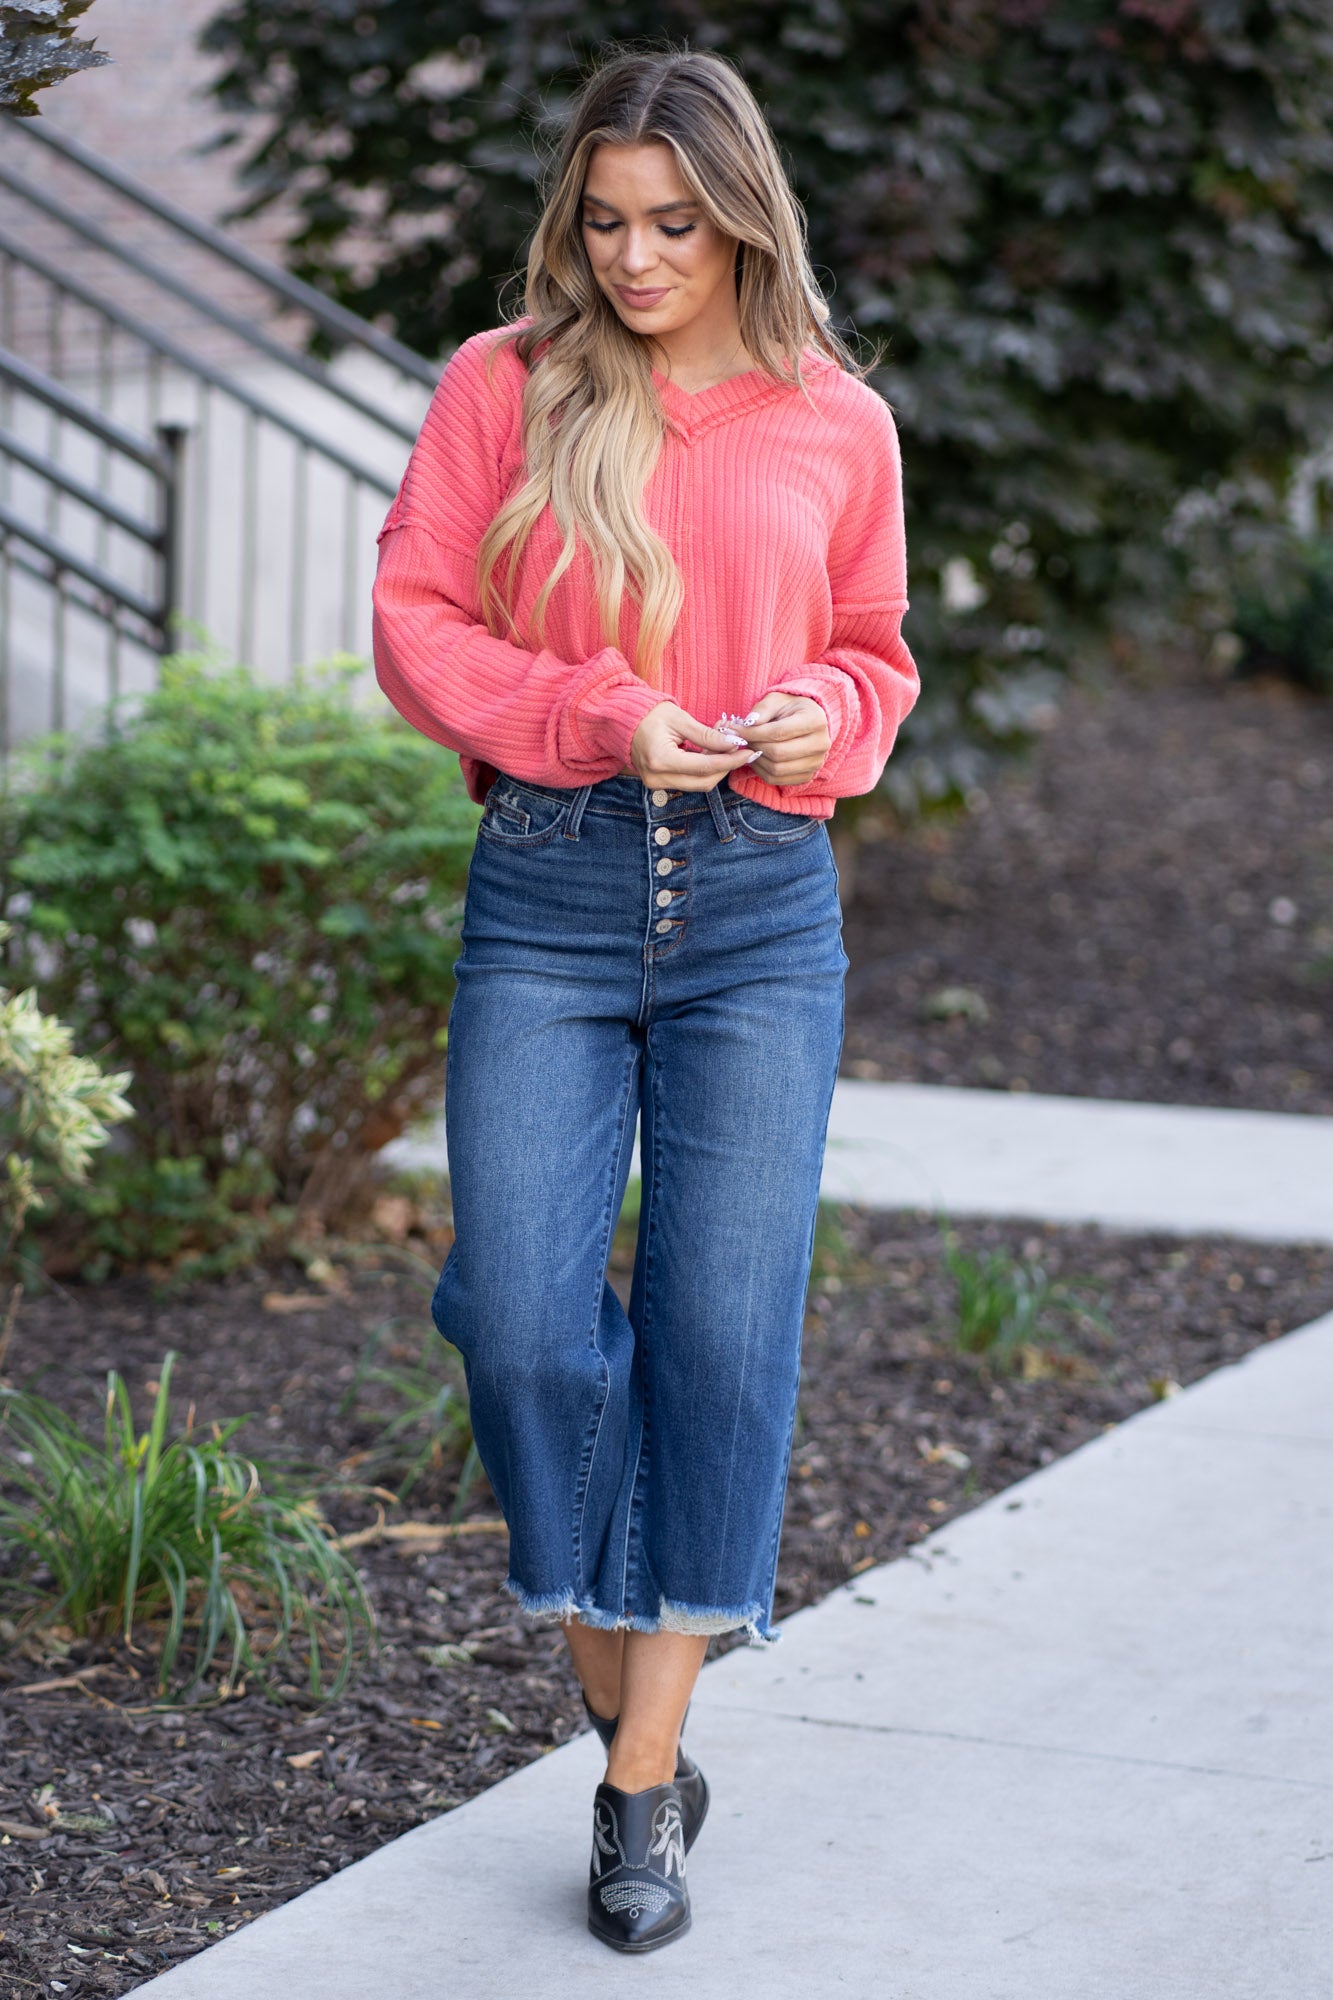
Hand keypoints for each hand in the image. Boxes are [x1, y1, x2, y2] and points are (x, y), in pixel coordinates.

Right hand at [629, 702, 760, 793]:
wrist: (624, 721)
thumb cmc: (650, 714)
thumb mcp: (681, 719)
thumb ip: (707, 735)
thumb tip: (733, 744)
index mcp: (661, 760)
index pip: (705, 767)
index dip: (730, 761)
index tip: (748, 752)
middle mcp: (657, 778)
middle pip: (704, 782)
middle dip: (726, 767)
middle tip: (740, 750)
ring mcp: (656, 784)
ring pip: (698, 785)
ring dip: (715, 770)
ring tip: (725, 750)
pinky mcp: (658, 784)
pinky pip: (688, 782)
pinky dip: (703, 771)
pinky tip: (710, 755)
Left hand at [732, 692, 829, 785]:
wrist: (808, 720)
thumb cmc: (790, 708)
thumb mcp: (777, 699)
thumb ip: (762, 709)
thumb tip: (748, 723)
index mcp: (815, 721)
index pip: (779, 732)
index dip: (754, 733)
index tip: (737, 730)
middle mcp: (820, 744)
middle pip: (778, 753)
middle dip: (755, 746)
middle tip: (742, 739)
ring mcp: (816, 763)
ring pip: (776, 769)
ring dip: (756, 760)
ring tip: (750, 747)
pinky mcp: (807, 776)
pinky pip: (777, 779)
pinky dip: (761, 771)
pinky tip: (757, 757)